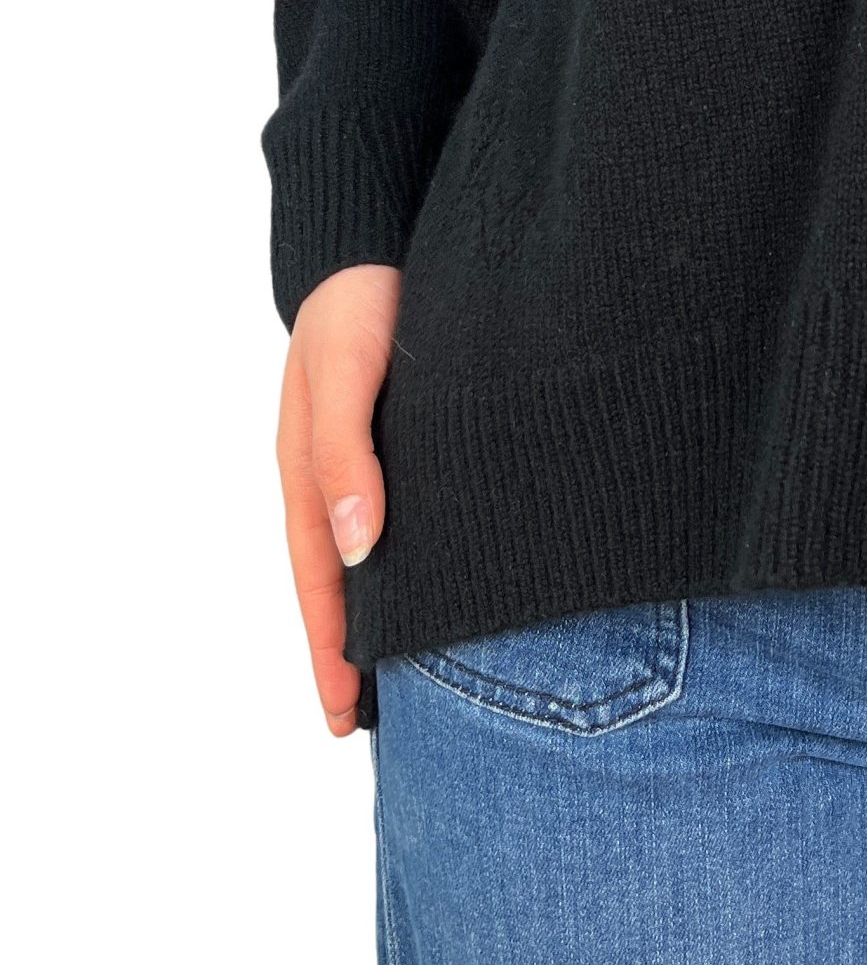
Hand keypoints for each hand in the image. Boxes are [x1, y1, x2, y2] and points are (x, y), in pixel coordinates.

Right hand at [275, 264, 399, 735]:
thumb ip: (346, 453)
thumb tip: (358, 547)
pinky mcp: (421, 439)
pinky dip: (428, 558)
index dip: (333, 651)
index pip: (320, 583)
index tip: (346, 718)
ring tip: (422, 677)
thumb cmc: (358, 302)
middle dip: (360, 653)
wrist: (383, 237)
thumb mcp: (344, 373)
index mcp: (311, 472)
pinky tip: (458, 581)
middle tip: (381, 727)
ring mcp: (381, 458)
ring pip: (386, 554)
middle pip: (348, 583)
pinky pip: (420, 515)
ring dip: (398, 612)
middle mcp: (342, 475)